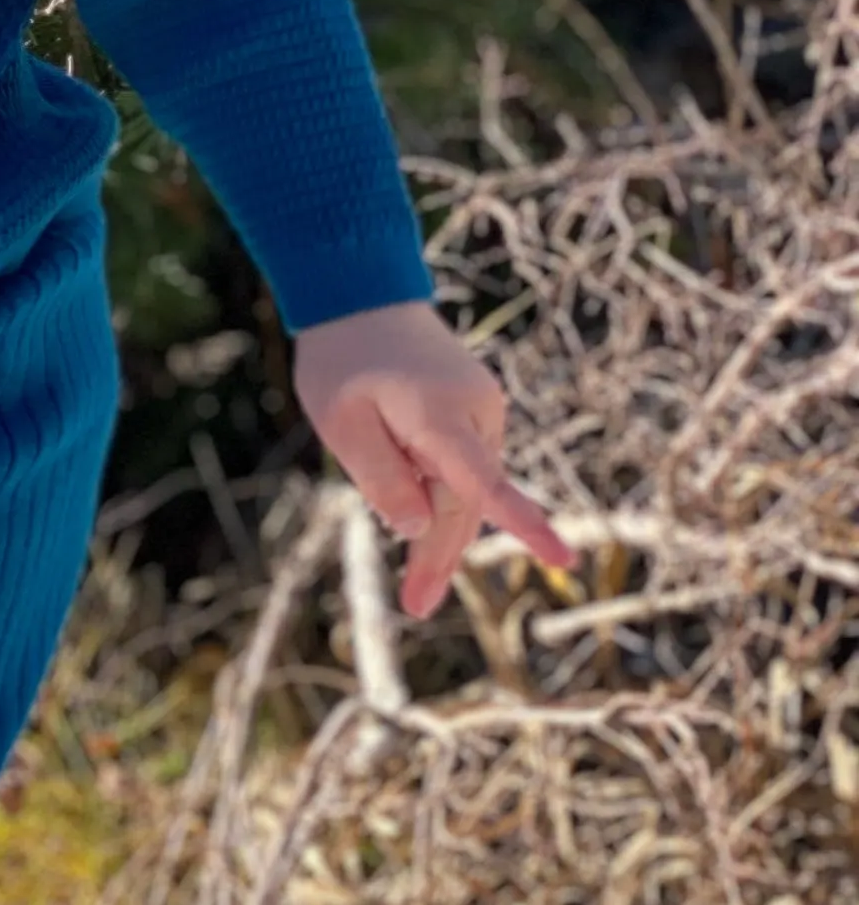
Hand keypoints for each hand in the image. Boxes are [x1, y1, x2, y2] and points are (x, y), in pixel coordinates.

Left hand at [291, 298, 573, 619]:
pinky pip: (464, 472)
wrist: (363, 296)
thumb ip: (380, 477)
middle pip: (466, 503)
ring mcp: (482, 413)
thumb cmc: (343, 358)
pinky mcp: (476, 414)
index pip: (486, 481)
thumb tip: (417, 528)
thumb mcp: (342, 423)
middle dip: (441, 558)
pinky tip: (418, 530)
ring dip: (442, 539)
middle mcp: (476, 414)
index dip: (522, 523)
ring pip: (467, 492)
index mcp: (441, 415)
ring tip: (415, 592)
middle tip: (415, 608)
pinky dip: (444, 504)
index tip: (563, 559)